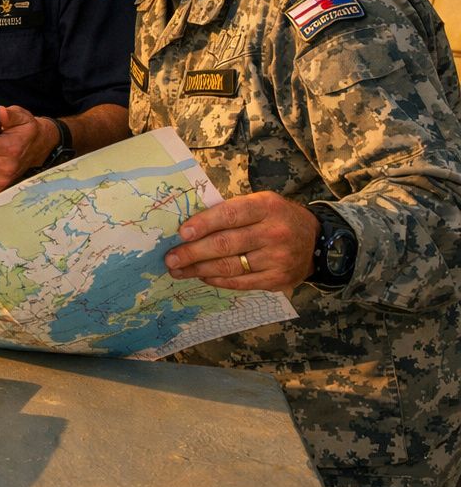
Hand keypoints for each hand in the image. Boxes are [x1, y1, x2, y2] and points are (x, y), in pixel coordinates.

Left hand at [164, 191, 317, 292]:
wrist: (316, 242)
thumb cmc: (276, 218)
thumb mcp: (260, 203)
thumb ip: (230, 211)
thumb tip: (189, 226)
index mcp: (266, 207)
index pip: (230, 215)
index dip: (203, 224)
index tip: (181, 233)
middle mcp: (274, 233)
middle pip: (226, 244)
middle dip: (193, 253)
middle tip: (171, 258)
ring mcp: (277, 259)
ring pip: (230, 266)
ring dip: (199, 269)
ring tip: (178, 270)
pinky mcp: (278, 279)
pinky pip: (240, 283)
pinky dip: (217, 280)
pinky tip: (202, 276)